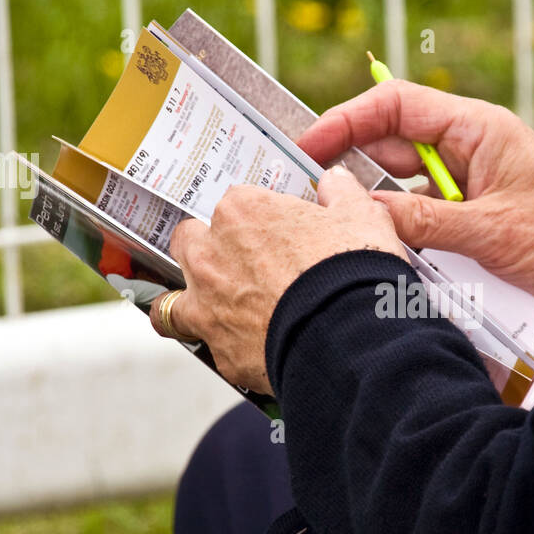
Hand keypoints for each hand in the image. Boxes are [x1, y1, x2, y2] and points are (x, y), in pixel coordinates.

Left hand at [149, 166, 407, 393]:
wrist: (349, 334)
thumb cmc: (350, 271)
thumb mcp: (362, 216)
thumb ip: (342, 194)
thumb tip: (337, 182)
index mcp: (242, 211)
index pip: (235, 203)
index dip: (258, 220)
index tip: (277, 232)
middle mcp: (212, 254)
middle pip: (189, 241)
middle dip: (209, 251)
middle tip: (242, 265)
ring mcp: (208, 305)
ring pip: (172, 302)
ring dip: (190, 304)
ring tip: (213, 312)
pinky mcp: (219, 351)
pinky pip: (207, 347)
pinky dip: (222, 348)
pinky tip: (245, 351)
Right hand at [300, 81, 533, 300]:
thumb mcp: (490, 232)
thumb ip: (423, 222)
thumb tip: (362, 214)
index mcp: (477, 129)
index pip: (395, 104)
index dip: (346, 120)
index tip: (310, 146)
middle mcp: (469, 146)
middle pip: (391, 143)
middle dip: (352, 166)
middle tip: (314, 195)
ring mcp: (469, 178)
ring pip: (402, 183)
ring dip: (378, 204)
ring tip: (347, 227)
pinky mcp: (471, 210)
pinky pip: (421, 211)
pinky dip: (400, 227)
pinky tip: (386, 247)